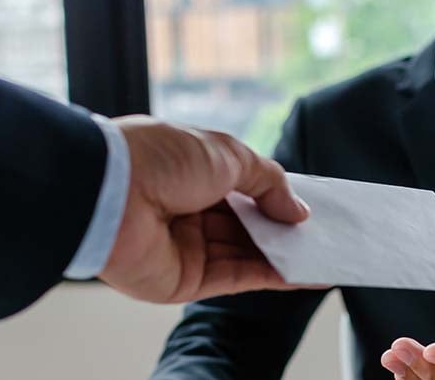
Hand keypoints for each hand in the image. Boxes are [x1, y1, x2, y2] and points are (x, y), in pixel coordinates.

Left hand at [97, 116, 309, 302]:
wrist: (109, 192)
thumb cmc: (161, 158)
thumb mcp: (230, 154)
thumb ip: (269, 183)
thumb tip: (298, 211)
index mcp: (191, 171)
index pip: (242, 188)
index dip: (275, 196)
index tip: (307, 205)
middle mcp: (187, 209)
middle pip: (246, 223)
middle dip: (283, 227)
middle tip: (323, 232)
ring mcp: (186, 246)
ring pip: (246, 253)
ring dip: (285, 254)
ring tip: (325, 253)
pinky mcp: (185, 280)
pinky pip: (237, 278)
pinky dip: (273, 276)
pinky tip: (305, 273)